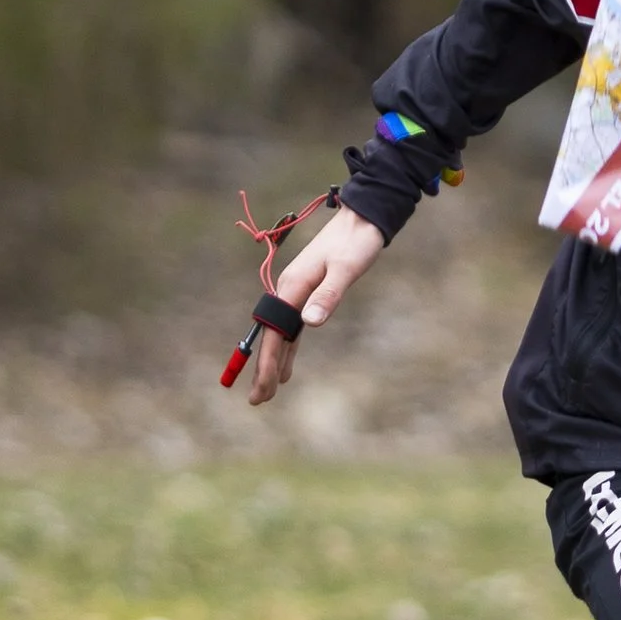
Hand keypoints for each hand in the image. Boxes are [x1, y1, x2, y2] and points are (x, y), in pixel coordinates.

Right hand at [247, 206, 386, 403]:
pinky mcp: (308, 291)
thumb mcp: (346, 269)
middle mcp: (289, 290)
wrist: (363, 218)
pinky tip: (287, 364)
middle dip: (263, 369)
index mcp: (293, 287)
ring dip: (273, 361)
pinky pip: (291, 326)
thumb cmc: (357, 242)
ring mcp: (297, 291)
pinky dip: (287, 347)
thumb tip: (308, 323)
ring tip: (267, 390)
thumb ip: (328, 295)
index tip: (262, 390)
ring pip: (280, 334)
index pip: (274, 334)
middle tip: (257, 401)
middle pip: (271, 337)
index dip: (266, 364)